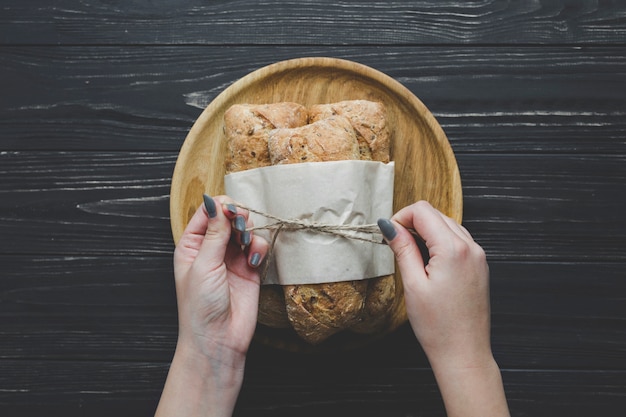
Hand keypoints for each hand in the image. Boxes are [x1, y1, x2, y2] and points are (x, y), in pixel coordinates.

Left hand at [155, 195, 268, 416]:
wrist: (218, 339)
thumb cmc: (200, 306)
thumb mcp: (203, 265)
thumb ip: (215, 233)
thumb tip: (218, 203)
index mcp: (191, 245)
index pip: (207, 213)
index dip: (220, 207)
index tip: (231, 210)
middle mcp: (211, 249)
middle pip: (229, 218)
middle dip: (238, 217)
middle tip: (242, 226)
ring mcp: (231, 258)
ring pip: (246, 230)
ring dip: (250, 231)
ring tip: (247, 244)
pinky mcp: (250, 269)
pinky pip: (258, 247)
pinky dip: (260, 247)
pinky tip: (255, 259)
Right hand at [379, 200, 508, 416]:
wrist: (464, 353)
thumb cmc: (438, 326)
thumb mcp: (413, 284)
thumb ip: (403, 249)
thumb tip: (390, 226)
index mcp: (453, 249)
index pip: (423, 211)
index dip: (401, 217)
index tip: (388, 234)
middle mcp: (470, 247)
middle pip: (435, 214)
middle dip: (412, 223)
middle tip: (395, 244)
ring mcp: (478, 256)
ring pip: (447, 225)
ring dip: (426, 231)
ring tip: (410, 255)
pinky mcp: (479, 265)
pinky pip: (458, 240)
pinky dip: (440, 241)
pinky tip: (427, 261)